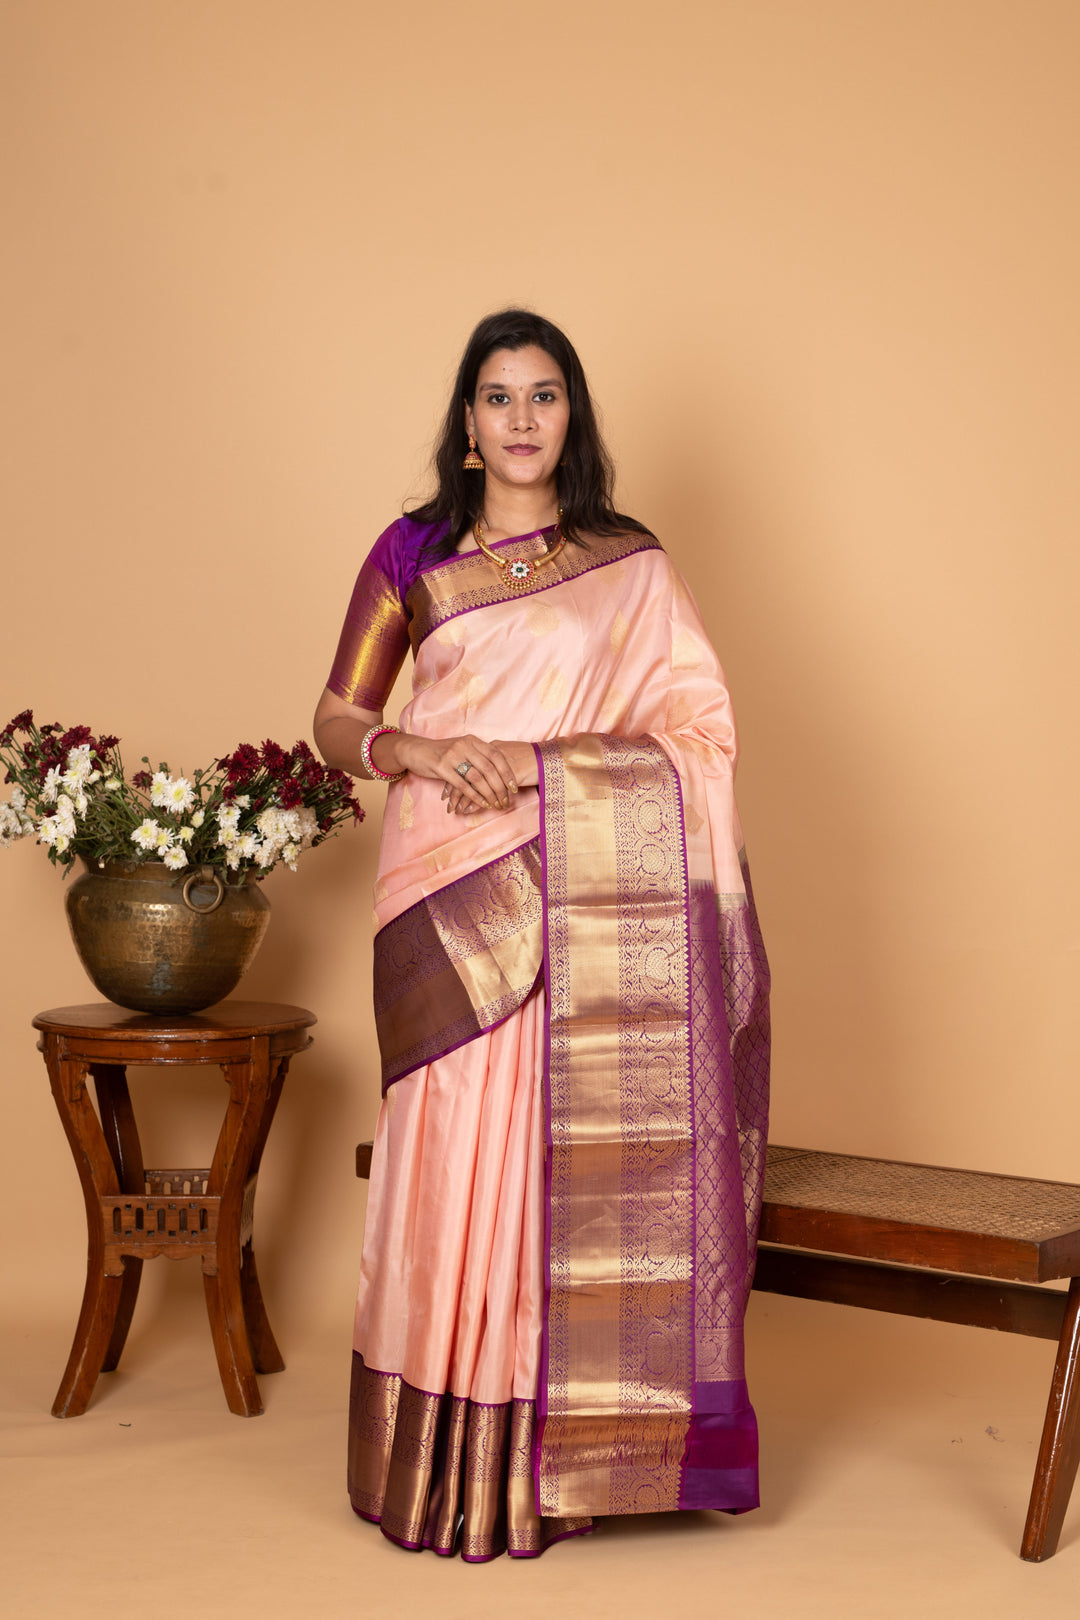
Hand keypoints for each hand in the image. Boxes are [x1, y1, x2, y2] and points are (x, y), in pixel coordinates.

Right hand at [389, 733, 523, 815]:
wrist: (416, 750)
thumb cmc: (442, 752)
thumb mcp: (462, 749)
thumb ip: (478, 757)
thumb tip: (500, 774)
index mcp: (473, 740)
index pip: (496, 755)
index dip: (507, 772)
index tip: (514, 787)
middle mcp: (464, 745)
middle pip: (489, 769)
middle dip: (500, 788)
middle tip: (506, 801)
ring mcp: (452, 756)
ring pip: (477, 778)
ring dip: (489, 794)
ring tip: (496, 805)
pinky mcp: (441, 767)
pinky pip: (462, 785)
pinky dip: (475, 796)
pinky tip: (482, 804)